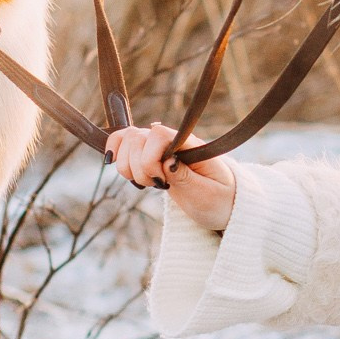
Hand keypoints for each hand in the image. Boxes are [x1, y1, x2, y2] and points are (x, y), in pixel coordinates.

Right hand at [107, 123, 237, 233]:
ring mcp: (159, 146)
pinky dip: (115, 153)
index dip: (150, 159)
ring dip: (127, 167)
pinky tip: (117, 166)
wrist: (224, 204)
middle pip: (136, 137)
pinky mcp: (149, 155)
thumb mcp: (206, 195)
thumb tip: (167, 161)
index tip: (162, 183)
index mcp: (191, 145)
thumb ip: (186, 177)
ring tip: (148, 183)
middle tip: (158, 186)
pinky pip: (122, 142)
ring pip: (125, 140)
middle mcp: (173, 141)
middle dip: (138, 168)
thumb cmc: (219, 200)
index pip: (157, 133)